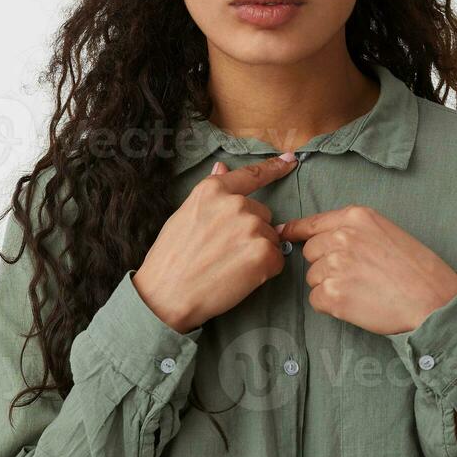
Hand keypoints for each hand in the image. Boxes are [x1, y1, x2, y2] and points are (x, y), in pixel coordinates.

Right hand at [134, 153, 298, 332]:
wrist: (167, 295)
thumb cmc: (170, 259)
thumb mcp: (184, 215)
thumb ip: (209, 194)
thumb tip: (222, 168)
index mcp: (214, 191)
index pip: (251, 175)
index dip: (273, 168)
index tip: (290, 161)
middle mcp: (235, 204)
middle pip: (262, 214)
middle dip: (251, 231)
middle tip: (225, 252)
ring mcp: (251, 228)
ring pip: (270, 238)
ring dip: (258, 251)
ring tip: (228, 266)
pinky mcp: (264, 253)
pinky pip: (277, 259)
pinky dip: (265, 270)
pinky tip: (240, 278)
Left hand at [276, 205, 456, 335]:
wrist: (433, 300)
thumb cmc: (417, 270)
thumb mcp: (387, 232)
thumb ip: (354, 231)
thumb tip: (322, 240)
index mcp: (356, 216)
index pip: (313, 222)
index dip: (296, 231)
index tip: (283, 234)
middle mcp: (341, 236)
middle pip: (311, 251)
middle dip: (324, 264)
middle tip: (355, 276)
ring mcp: (334, 265)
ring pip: (312, 277)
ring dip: (329, 286)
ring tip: (361, 290)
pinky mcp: (332, 294)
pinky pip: (316, 299)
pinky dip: (331, 305)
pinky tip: (356, 304)